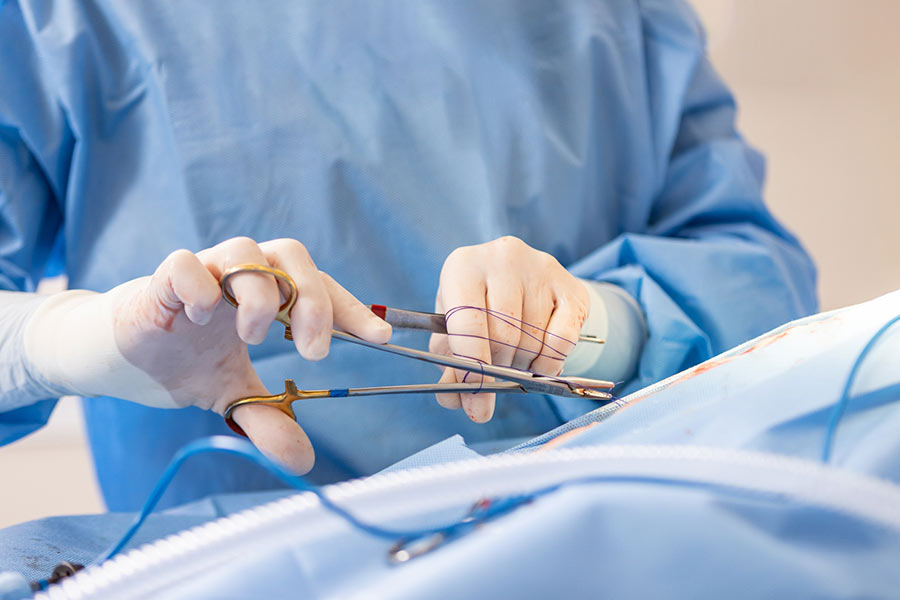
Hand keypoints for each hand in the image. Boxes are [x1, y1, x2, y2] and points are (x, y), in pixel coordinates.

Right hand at [24, 237, 390, 472]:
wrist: (116, 359)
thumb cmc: (181, 360)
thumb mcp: (230, 395)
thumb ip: (265, 419)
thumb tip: (303, 460)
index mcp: (267, 295)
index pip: (319, 288)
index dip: (352, 309)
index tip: (381, 338)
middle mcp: (241, 274)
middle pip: (291, 257)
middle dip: (313, 300)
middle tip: (316, 353)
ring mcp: (203, 273)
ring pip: (246, 251)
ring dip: (262, 293)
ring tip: (257, 337)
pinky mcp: (161, 281)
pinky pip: (185, 264)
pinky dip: (201, 287)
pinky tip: (204, 319)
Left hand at [428, 236, 588, 422]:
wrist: (516, 276)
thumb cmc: (476, 305)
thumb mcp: (453, 328)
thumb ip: (450, 363)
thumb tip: (455, 400)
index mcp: (464, 266)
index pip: (468, 326)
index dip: (472, 370)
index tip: (477, 403)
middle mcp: (503, 258)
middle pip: (503, 335)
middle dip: (499, 368)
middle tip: (496, 374)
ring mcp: (541, 268)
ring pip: (533, 340)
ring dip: (523, 365)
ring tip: (514, 358)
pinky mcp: (573, 286)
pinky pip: (563, 341)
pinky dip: (550, 363)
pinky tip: (538, 360)